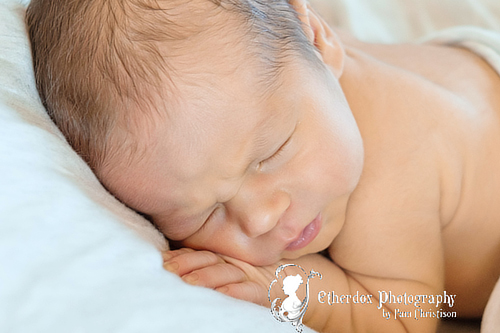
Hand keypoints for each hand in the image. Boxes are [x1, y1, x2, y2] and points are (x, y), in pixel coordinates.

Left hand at [162, 248, 277, 305]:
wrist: (289, 285)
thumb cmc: (247, 280)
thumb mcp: (224, 271)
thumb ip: (200, 266)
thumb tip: (165, 264)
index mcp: (221, 258)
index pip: (198, 254)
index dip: (180, 256)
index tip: (162, 261)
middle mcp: (232, 264)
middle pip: (209, 259)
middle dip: (188, 264)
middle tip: (168, 270)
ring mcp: (249, 276)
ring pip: (226, 273)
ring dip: (207, 277)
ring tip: (189, 283)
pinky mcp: (263, 291)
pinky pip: (249, 292)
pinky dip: (236, 292)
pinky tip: (223, 294)